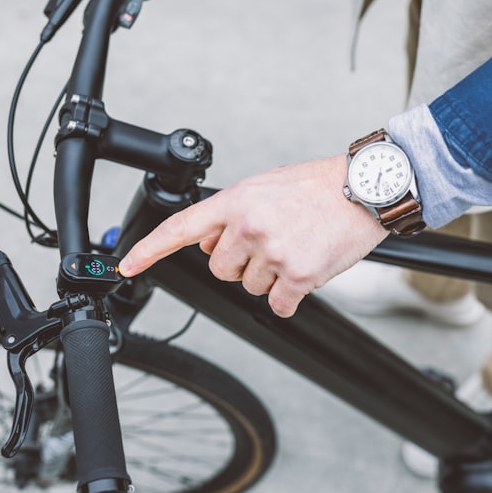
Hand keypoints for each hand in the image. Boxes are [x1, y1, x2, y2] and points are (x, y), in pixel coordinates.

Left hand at [118, 156, 388, 317]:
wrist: (365, 190)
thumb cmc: (317, 187)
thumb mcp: (264, 187)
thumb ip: (231, 214)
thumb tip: (206, 241)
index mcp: (236, 202)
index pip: (180, 229)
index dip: (149, 250)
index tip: (126, 266)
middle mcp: (249, 227)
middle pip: (221, 270)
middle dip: (241, 264)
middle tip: (272, 242)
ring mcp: (273, 254)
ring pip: (252, 287)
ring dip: (271, 277)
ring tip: (296, 247)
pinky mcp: (298, 277)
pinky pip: (280, 305)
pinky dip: (291, 297)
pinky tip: (307, 270)